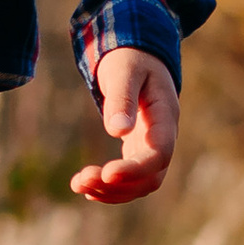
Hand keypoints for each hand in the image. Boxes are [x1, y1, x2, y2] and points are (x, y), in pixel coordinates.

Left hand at [71, 47, 178, 204]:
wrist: (137, 54)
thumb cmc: (131, 58)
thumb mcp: (124, 71)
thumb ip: (122, 98)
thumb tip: (116, 131)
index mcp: (166, 116)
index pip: (159, 154)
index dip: (135, 169)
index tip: (107, 174)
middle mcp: (163, 136)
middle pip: (150, 177)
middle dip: (118, 186)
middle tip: (82, 180)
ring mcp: (152, 144)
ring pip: (140, 183)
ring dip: (111, 190)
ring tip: (78, 185)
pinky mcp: (138, 147)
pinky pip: (130, 176)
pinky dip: (110, 186)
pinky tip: (86, 187)